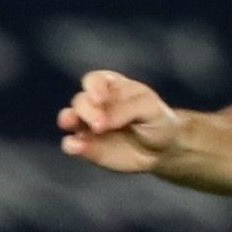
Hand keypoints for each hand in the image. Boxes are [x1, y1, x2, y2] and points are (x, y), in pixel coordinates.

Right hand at [56, 70, 182, 173]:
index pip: (94, 80)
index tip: (100, 99)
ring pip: (69, 118)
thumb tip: (100, 123)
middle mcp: (95, 104)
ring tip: (71, 125)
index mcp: (111, 86)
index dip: (93, 88)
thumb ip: (125, 110)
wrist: (163, 150)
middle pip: (80, 100)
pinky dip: (71, 145)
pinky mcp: (87, 147)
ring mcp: (88, 126)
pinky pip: (72, 144)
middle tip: (99, 125)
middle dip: (87, 110)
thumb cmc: (156, 121)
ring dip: (68, 120)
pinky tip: (76, 147)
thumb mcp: (149, 108)